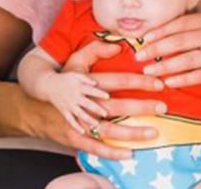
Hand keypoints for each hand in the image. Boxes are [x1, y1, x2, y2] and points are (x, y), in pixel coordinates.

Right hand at [41, 71, 109, 134]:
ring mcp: (69, 105)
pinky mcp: (64, 111)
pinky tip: (82, 132)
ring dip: (88, 119)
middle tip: (105, 114)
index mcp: (78, 87)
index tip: (107, 96)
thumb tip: (96, 83)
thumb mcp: (75, 75)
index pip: (90, 90)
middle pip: (86, 103)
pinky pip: (70, 120)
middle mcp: (74, 97)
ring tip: (97, 124)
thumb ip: (86, 79)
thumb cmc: (65, 79)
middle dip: (96, 109)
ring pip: (79, 113)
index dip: (99, 93)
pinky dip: (75, 126)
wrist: (48, 85)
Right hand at [50, 40, 166, 158]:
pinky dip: (112, 151)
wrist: (37, 102)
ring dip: (132, 132)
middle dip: (141, 106)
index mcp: (87, 82)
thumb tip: (118, 46)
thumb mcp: (75, 61)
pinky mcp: (75, 136)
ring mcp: (79, 121)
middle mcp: (85, 102)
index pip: (116, 80)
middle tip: (163, 107)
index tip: (158, 84)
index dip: (138, 82)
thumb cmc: (63, 80)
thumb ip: (95, 50)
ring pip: (108, 128)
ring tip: (153, 133)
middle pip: (116, 105)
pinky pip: (95, 146)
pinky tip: (129, 153)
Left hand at [137, 12, 200, 87]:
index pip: (179, 23)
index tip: (142, 38)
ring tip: (149, 71)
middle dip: (155, 49)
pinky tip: (169, 82)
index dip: (159, 31)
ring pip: (188, 59)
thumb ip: (197, 26)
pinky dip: (183, 79)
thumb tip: (165, 32)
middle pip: (179, 41)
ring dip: (165, 66)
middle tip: (138, 56)